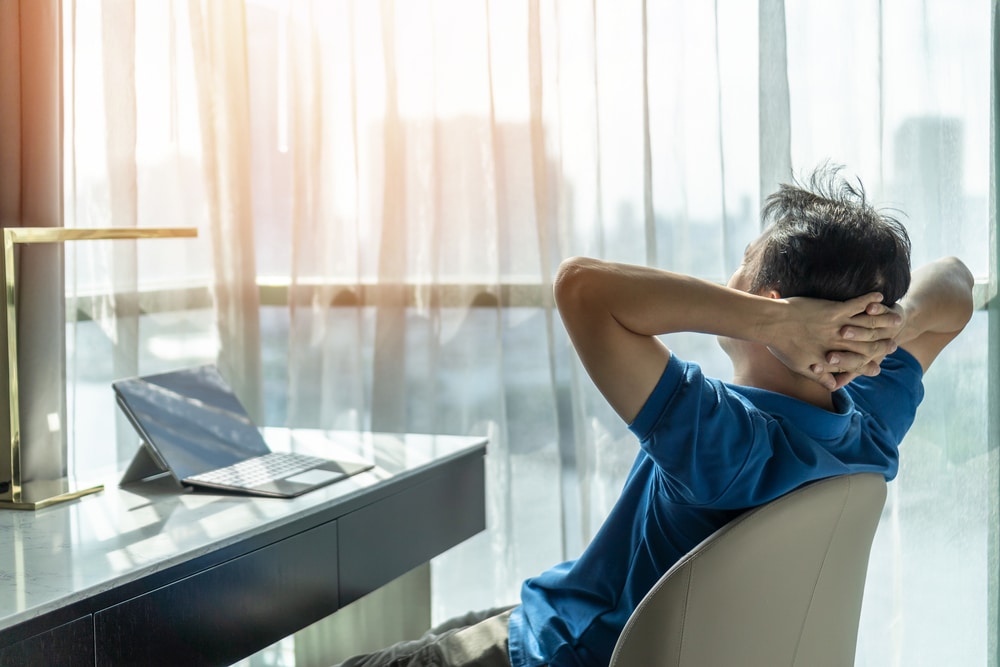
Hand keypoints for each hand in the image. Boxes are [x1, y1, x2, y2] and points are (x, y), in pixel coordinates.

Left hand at [765, 292, 902, 390]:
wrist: (770, 323)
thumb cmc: (781, 345)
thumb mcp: (800, 367)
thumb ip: (819, 377)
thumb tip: (831, 387)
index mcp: (832, 357)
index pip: (856, 364)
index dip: (867, 366)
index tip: (878, 368)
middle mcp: (839, 343)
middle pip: (868, 345)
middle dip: (883, 345)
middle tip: (895, 344)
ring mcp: (838, 326)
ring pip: (868, 326)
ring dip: (883, 322)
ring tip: (896, 318)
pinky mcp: (834, 310)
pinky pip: (857, 305)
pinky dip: (869, 300)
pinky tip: (880, 295)